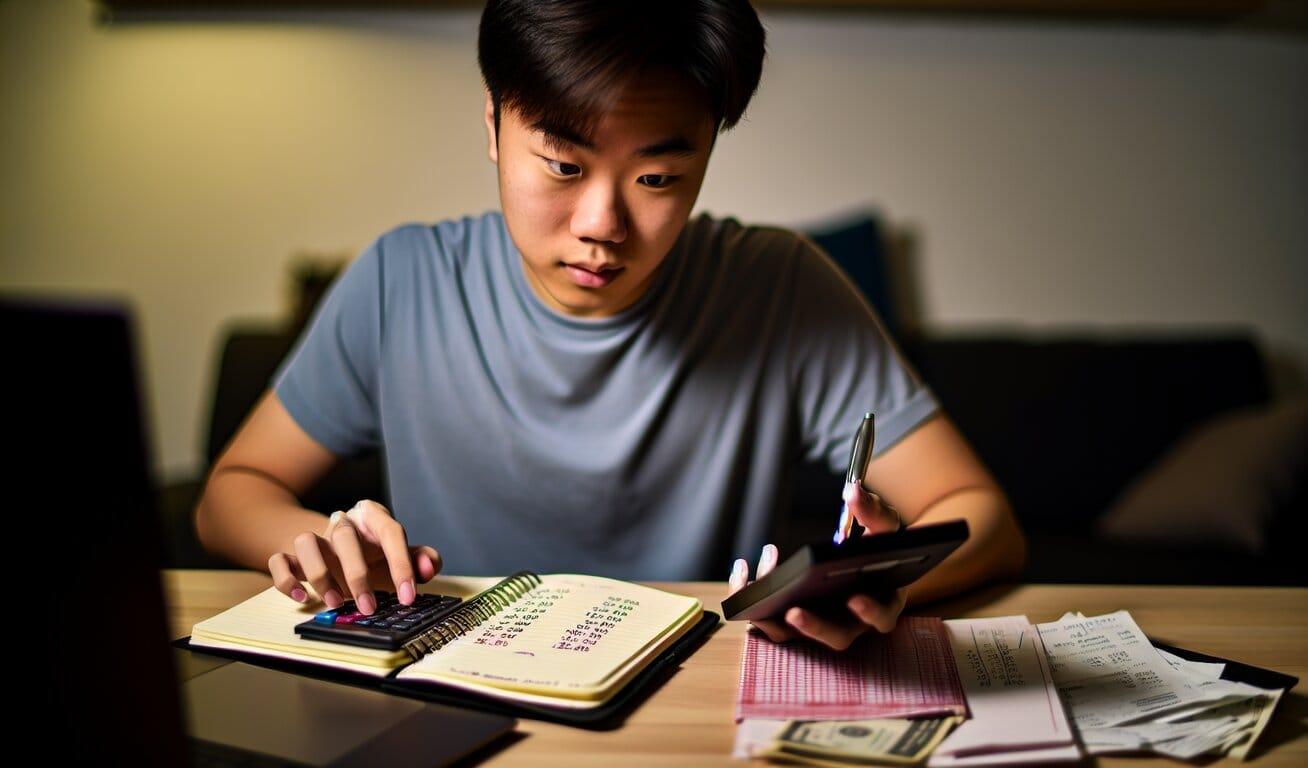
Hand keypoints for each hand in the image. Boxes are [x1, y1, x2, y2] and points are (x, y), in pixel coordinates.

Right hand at [267, 500, 441, 614]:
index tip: (408, 597)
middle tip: (369, 607)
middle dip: (357, 574)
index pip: (390, 532)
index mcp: (373, 517)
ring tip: (336, 603)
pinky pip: (279, 561)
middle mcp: (342, 523)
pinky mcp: (292, 556)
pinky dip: (287, 580)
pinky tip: (303, 599)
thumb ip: (422, 559)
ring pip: (306, 542)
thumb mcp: (402, 554)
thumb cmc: (377, 552)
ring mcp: (315, 539)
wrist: (343, 546)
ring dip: (320, 575)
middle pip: (345, 536)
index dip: (401, 565)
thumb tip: (428, 567)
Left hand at [726, 482, 906, 650]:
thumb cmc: (875, 549)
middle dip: (814, 627)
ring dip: (771, 615)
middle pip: (836, 637)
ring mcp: (817, 624)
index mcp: (881, 604)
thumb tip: (853, 492)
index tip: (855, 599)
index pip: (881, 618)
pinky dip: (751, 598)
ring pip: (792, 633)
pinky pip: (766, 618)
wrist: (861, 563)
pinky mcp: (788, 620)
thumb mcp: (882, 529)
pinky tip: (743, 572)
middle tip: (794, 611)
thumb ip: (873, 512)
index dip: (870, 613)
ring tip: (757, 586)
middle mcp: (850, 622)